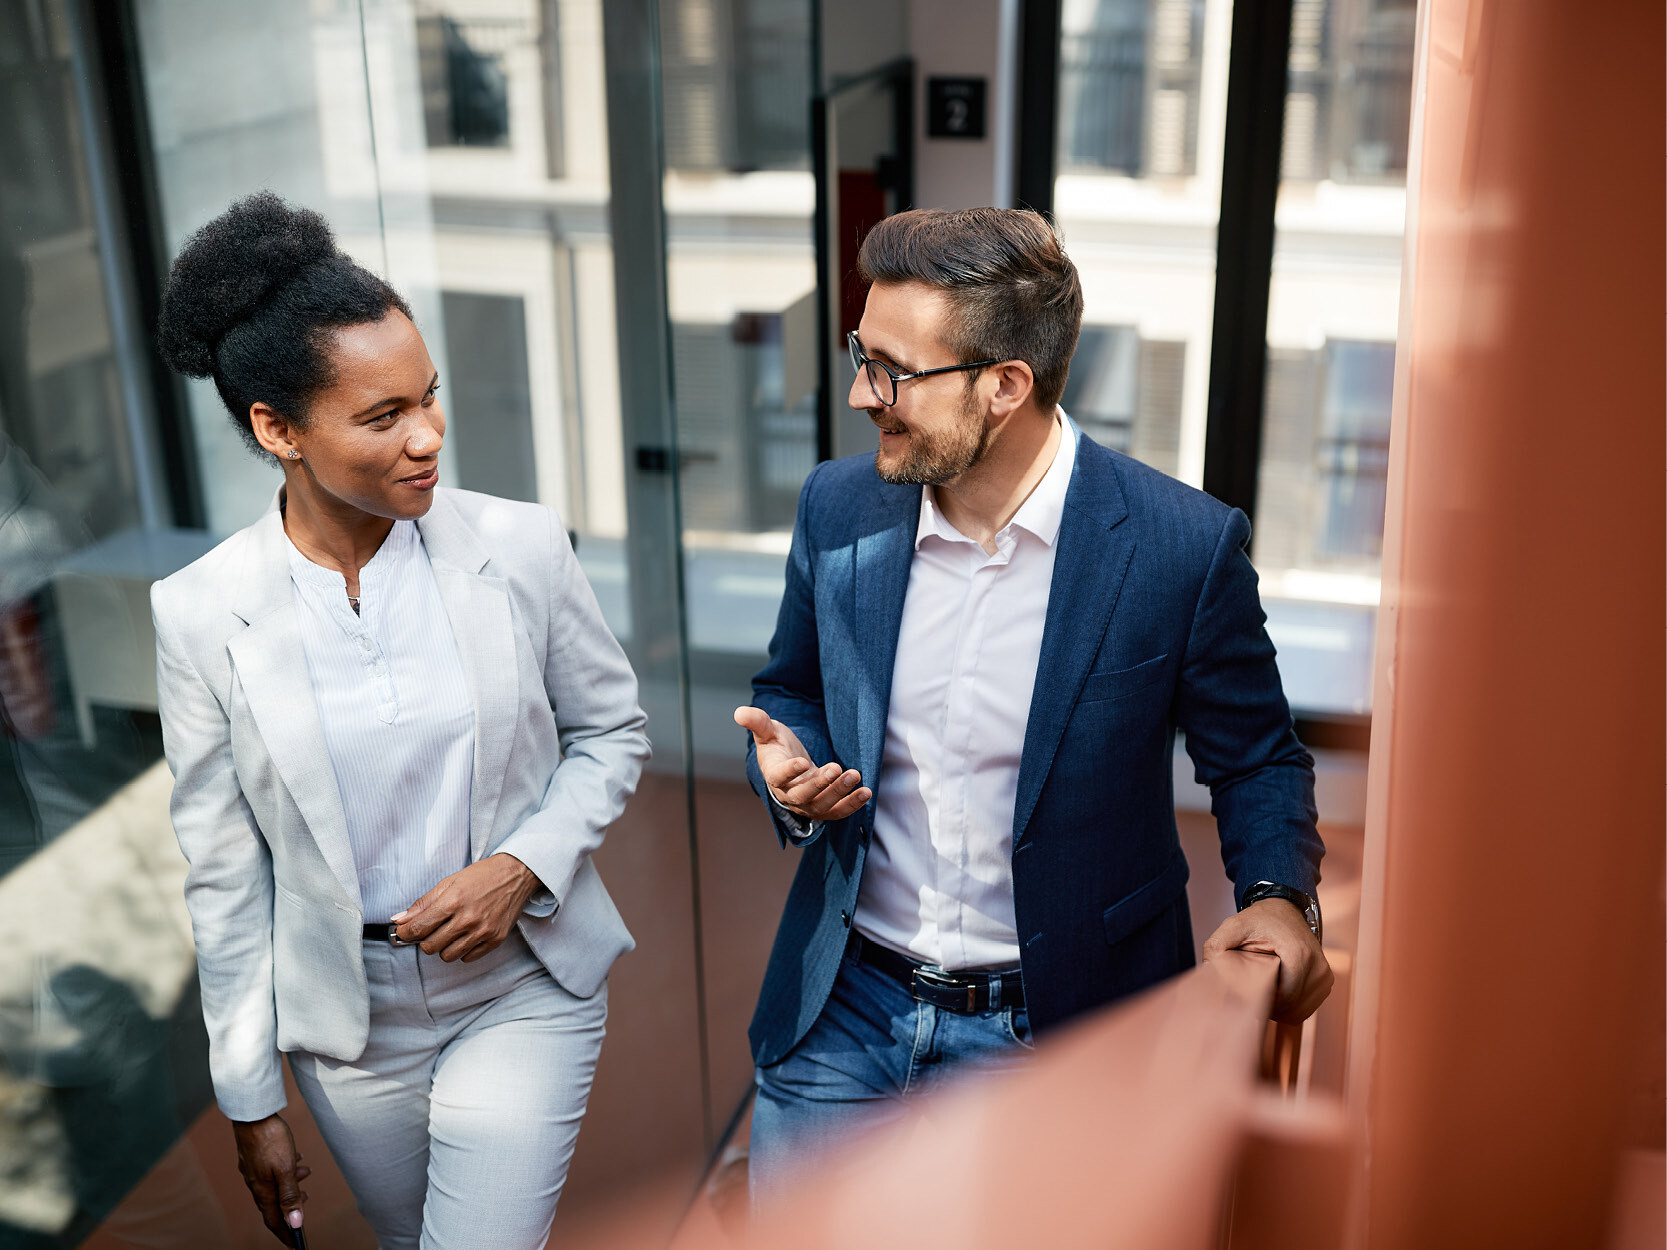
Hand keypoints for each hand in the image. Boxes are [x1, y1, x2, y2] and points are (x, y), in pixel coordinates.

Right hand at [232, 1114, 310, 1245]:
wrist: (253, 1114)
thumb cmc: (270, 1140)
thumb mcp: (286, 1169)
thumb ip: (290, 1196)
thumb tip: (296, 1223)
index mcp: (263, 1191)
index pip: (274, 1221)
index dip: (285, 1233)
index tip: (295, 1244)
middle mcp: (255, 1184)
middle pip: (274, 1203)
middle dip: (291, 1206)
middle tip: (307, 1200)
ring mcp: (253, 1171)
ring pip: (274, 1184)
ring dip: (291, 1183)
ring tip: (306, 1172)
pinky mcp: (254, 1157)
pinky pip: (271, 1170)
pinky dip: (285, 1170)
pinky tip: (295, 1158)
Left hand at [392, 854, 542, 961]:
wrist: (516, 874)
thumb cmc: (481, 876)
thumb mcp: (448, 882)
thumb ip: (423, 904)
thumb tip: (399, 920)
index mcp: (452, 902)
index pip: (418, 929)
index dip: (406, 933)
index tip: (405, 932)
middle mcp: (467, 919)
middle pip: (430, 947)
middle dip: (425, 940)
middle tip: (431, 929)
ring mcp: (483, 931)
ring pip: (448, 956)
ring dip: (444, 946)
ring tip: (450, 932)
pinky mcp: (496, 940)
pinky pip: (468, 958)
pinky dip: (463, 950)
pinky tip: (466, 935)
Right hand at [734, 706, 869, 822]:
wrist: (791, 766)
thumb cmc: (778, 747)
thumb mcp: (768, 732)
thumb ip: (757, 722)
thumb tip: (739, 712)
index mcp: (774, 776)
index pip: (778, 777)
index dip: (789, 771)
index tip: (802, 761)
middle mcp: (788, 795)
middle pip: (803, 796)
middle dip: (820, 784)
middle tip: (836, 768)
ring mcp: (806, 805)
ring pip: (821, 806)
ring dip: (839, 793)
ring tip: (855, 776)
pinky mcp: (823, 808)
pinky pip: (837, 812)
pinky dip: (851, 804)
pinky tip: (865, 792)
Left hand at [1201, 897, 1332, 1023]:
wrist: (1284, 909)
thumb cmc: (1260, 919)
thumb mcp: (1233, 926)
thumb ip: (1216, 946)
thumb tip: (1207, 971)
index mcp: (1298, 954)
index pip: (1282, 999)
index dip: (1261, 1001)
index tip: (1246, 991)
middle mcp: (1318, 966)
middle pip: (1291, 1008)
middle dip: (1269, 1006)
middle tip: (1252, 990)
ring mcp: (1325, 975)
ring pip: (1300, 1012)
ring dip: (1280, 1008)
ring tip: (1265, 988)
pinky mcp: (1326, 980)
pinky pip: (1307, 1007)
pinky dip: (1290, 1005)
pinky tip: (1277, 989)